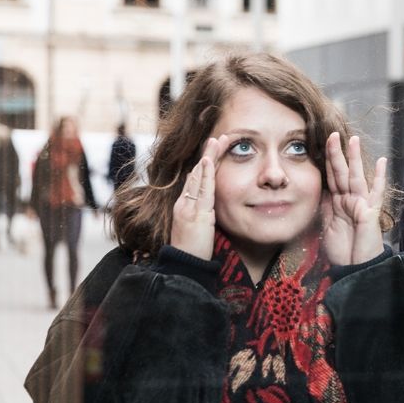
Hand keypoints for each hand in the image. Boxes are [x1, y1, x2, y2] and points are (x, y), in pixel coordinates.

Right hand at [170, 135, 226, 259]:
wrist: (184, 265)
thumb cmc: (193, 250)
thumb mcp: (199, 227)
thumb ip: (203, 214)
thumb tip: (210, 206)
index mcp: (186, 205)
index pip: (197, 178)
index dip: (206, 163)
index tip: (215, 148)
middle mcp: (184, 202)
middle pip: (197, 172)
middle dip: (209, 153)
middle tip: (220, 137)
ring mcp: (188, 207)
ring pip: (199, 176)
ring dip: (209, 157)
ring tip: (217, 140)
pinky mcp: (194, 213)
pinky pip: (201, 190)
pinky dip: (204, 174)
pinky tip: (207, 160)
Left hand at [321, 132, 386, 265]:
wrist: (354, 269)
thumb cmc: (343, 251)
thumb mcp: (326, 226)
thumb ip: (325, 207)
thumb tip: (321, 188)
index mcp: (338, 203)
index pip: (332, 178)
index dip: (328, 161)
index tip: (323, 143)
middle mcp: (350, 200)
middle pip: (342, 173)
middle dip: (338, 154)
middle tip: (334, 134)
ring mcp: (362, 204)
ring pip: (356, 177)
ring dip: (355, 159)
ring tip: (353, 140)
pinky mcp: (371, 212)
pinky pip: (376, 193)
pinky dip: (379, 178)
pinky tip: (382, 162)